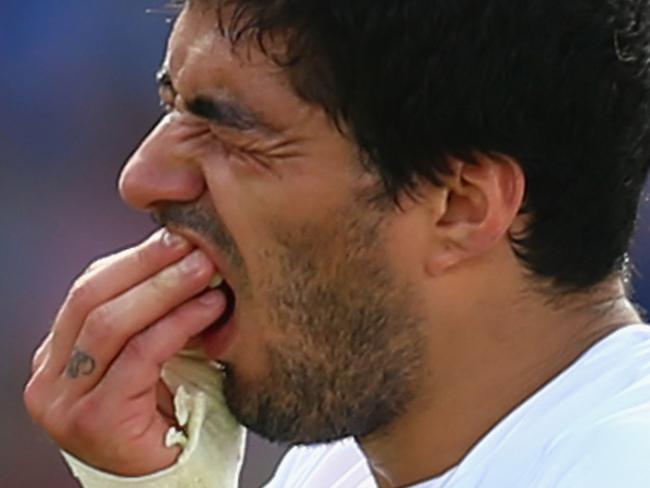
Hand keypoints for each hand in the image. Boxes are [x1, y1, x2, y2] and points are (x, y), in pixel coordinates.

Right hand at [24, 229, 225, 475]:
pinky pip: (140, 356)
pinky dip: (178, 325)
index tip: (178, 234)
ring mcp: (63, 402)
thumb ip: (152, 313)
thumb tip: (184, 251)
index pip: (89, 288)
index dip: (134, 258)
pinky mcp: (92, 420)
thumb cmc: (167, 413)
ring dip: (165, 288)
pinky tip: (209, 308)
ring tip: (206, 268)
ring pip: (111, 323)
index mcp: (59, 354)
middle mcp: (49, 377)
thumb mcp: (151, 353)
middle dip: (148, 264)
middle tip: (194, 243)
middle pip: (91, 298)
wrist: (171, 476)